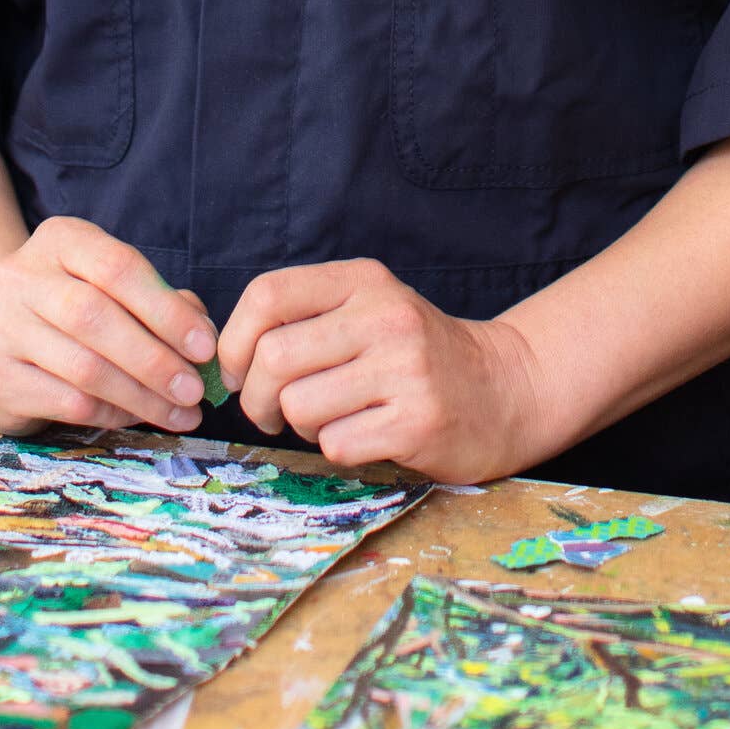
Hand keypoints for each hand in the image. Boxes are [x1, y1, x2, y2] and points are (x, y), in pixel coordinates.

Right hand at [0, 217, 215, 436]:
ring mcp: (0, 325)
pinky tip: (138, 417)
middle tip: (195, 390)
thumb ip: (161, 302)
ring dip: (142, 397)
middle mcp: (21, 276)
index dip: (166, 310)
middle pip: (95, 317)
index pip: (117, 266)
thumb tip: (202, 338)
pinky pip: (67, 402)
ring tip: (181, 413)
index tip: (205, 347)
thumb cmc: (76, 309)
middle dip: (155, 359)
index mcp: (60, 239)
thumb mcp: (114, 288)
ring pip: (84, 367)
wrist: (2, 339)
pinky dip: (112, 414)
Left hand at [220, 258, 546, 481]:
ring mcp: (404, 369)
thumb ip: (305, 320)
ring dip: (302, 426)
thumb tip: (225, 362)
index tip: (240, 371)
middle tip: (272, 413)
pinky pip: (336, 444)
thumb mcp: (369, 310)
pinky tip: (368, 435)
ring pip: (300, 406)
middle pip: (274, 358)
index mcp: (364, 280)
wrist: (504, 389)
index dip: (235, 340)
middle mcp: (385, 315)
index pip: (268, 294)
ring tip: (334, 418)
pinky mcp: (417, 422)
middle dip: (259, 398)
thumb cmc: (416, 355)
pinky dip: (338, 448)